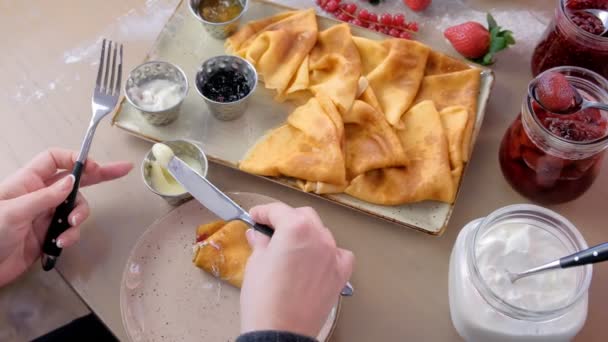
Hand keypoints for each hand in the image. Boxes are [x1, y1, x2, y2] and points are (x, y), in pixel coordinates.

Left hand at [0, 148, 131, 285]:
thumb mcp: (14, 212)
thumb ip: (45, 196)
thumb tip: (72, 180)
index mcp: (27, 182)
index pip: (55, 160)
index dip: (75, 160)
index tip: (93, 166)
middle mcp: (39, 196)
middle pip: (74, 180)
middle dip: (98, 176)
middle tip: (122, 170)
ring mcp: (44, 217)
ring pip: (75, 209)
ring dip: (79, 218)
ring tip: (70, 228)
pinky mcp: (47, 237)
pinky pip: (69, 231)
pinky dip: (70, 237)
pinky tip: (59, 245)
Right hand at [240, 203, 353, 337]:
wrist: (281, 333)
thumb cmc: (265, 300)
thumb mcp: (255, 264)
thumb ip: (260, 243)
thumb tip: (258, 235)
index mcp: (296, 228)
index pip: (278, 210)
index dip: (263, 212)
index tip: (255, 217)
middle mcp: (319, 237)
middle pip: (303, 216)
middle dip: (286, 219)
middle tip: (270, 230)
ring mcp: (333, 255)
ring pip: (321, 233)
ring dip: (306, 234)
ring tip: (291, 247)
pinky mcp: (340, 274)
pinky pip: (338, 254)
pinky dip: (328, 252)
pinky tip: (316, 260)